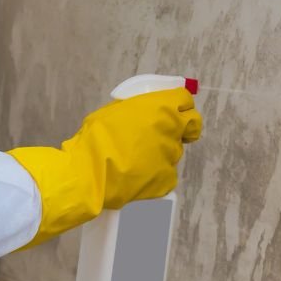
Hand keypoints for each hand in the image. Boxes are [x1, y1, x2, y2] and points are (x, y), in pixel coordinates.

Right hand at [7, 88, 203, 248]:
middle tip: (168, 133)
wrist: (90, 172)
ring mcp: (172, 156)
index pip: (185, 100)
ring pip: (174, 151)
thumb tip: (146, 113)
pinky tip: (137, 175)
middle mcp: (173, 130)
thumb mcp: (116, 110)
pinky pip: (166, 174)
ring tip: (137, 159)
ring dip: (162, 152)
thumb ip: (139, 110)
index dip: (182, 105)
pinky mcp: (167, 179)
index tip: (176, 110)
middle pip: (190, 126)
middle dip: (183, 128)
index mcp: (161, 107)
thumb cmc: (98, 136)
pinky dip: (156, 174)